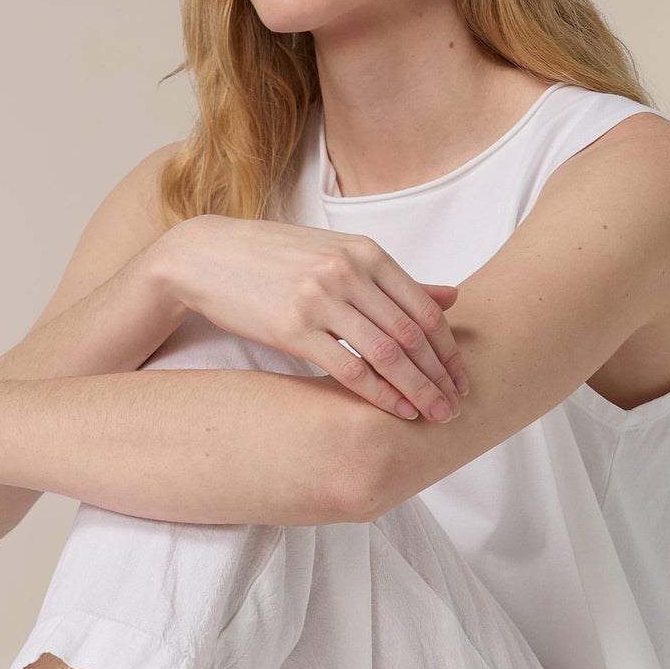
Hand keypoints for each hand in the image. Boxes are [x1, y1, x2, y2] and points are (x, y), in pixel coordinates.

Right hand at [161, 215, 469, 419]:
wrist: (207, 256)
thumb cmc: (275, 258)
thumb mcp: (337, 255)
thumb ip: (392, 280)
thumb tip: (452, 297)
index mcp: (365, 252)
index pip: (423, 308)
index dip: (448, 348)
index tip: (462, 378)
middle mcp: (347, 271)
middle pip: (411, 333)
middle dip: (439, 375)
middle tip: (458, 406)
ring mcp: (320, 298)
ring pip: (386, 353)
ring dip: (416, 389)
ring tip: (435, 416)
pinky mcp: (292, 327)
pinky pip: (348, 367)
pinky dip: (378, 393)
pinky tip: (395, 411)